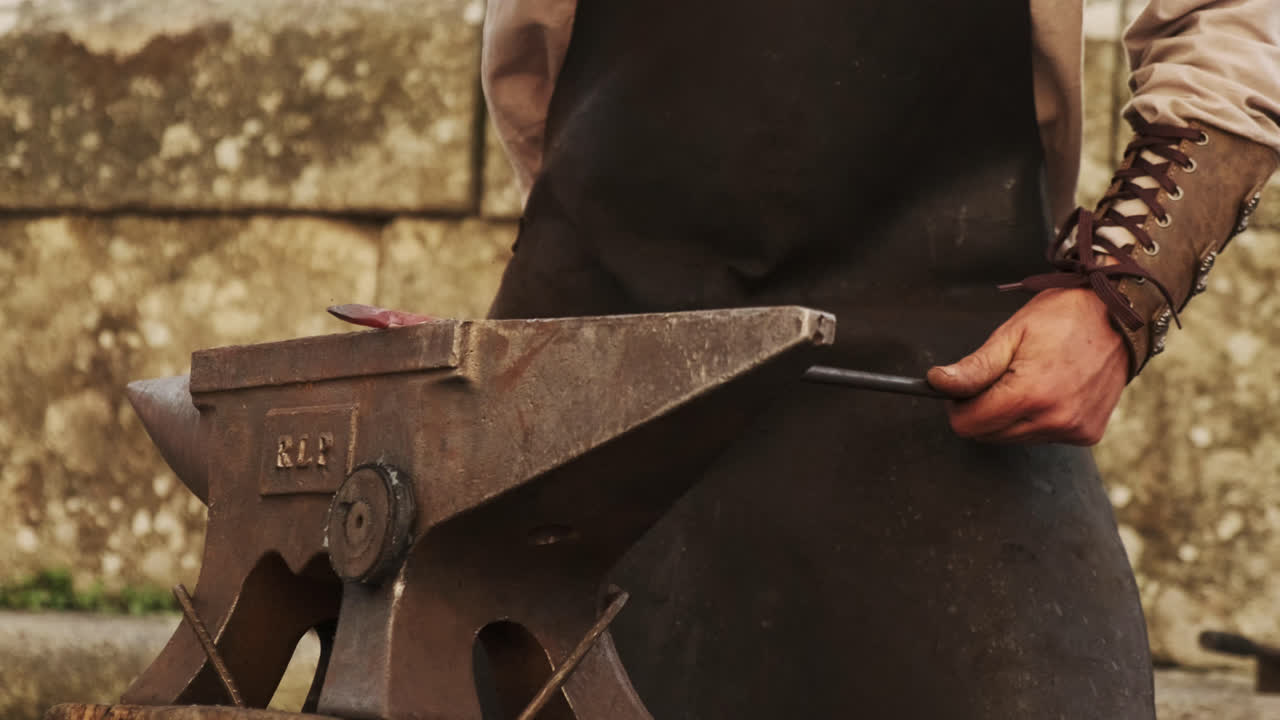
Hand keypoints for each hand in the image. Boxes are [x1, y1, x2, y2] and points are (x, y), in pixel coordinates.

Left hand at [925, 288, 1129, 444]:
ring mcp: (1073, 429)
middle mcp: (1054, 419)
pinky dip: (1037, 418)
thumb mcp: (1010, 334)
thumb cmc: (1064, 317)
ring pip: (1013, 438)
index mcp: (1030, 394)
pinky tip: (1050, 390)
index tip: (963, 387)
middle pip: (988, 435)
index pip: (968, 425)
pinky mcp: (1087, 434)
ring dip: (1009, 415)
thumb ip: (973, 368)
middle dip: (983, 409)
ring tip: (1029, 378)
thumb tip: (938, 384)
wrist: (1122, 314)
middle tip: (999, 376)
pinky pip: (1042, 436)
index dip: (957, 405)